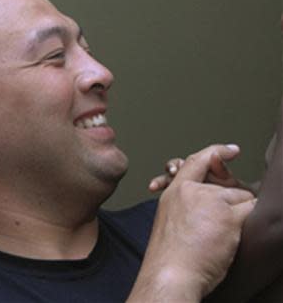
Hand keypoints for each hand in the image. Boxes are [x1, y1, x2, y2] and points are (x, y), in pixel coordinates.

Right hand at [128, 144, 256, 301]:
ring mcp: (209, 199)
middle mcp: (190, 189)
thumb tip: (208, 190)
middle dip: (229, 199)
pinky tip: (233, 234)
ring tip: (220, 235)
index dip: (215, 152)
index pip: (196, 161)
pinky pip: (250, 208)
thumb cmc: (171, 253)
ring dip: (238, 213)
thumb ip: (189, 198)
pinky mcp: (227, 214)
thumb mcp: (172, 217)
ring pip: (240, 196)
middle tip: (219, 219)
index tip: (230, 150)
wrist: (171, 271)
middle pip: (224, 183)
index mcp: (175, 190)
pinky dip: (248, 220)